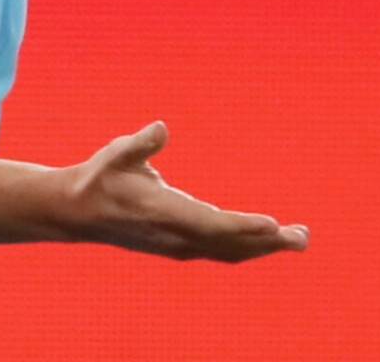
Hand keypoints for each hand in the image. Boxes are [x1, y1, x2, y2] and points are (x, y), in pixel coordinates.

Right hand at [59, 122, 307, 261]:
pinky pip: (221, 252)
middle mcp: (175, 235)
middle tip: (302, 236)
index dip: (243, 226)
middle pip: (229, 244)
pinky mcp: (179, 246)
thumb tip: (161, 127)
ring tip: (296, 238)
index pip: (211, 223)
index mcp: (162, 211)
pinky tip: (265, 241)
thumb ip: (139, 143)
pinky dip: (247, 249)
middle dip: (268, 242)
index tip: (272, 225)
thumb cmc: (99, 177)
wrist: (77, 213)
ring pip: (229, 252)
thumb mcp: (115, 154)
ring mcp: (178, 245)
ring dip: (263, 247)